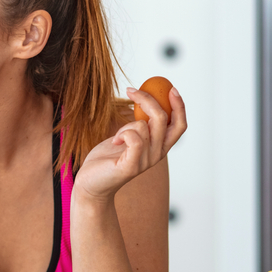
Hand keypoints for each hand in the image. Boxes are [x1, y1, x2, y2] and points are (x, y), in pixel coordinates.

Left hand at [73, 86, 186, 202]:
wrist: (92, 183)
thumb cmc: (108, 157)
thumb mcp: (128, 136)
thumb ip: (140, 124)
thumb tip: (144, 98)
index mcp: (160, 146)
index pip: (179, 124)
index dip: (179, 106)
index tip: (171, 88)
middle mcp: (157, 154)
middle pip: (163, 119)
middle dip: (148, 99)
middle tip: (130, 90)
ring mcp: (146, 161)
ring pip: (144, 126)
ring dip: (126, 124)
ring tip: (117, 135)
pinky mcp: (132, 166)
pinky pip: (135, 138)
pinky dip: (122, 133)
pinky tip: (114, 142)